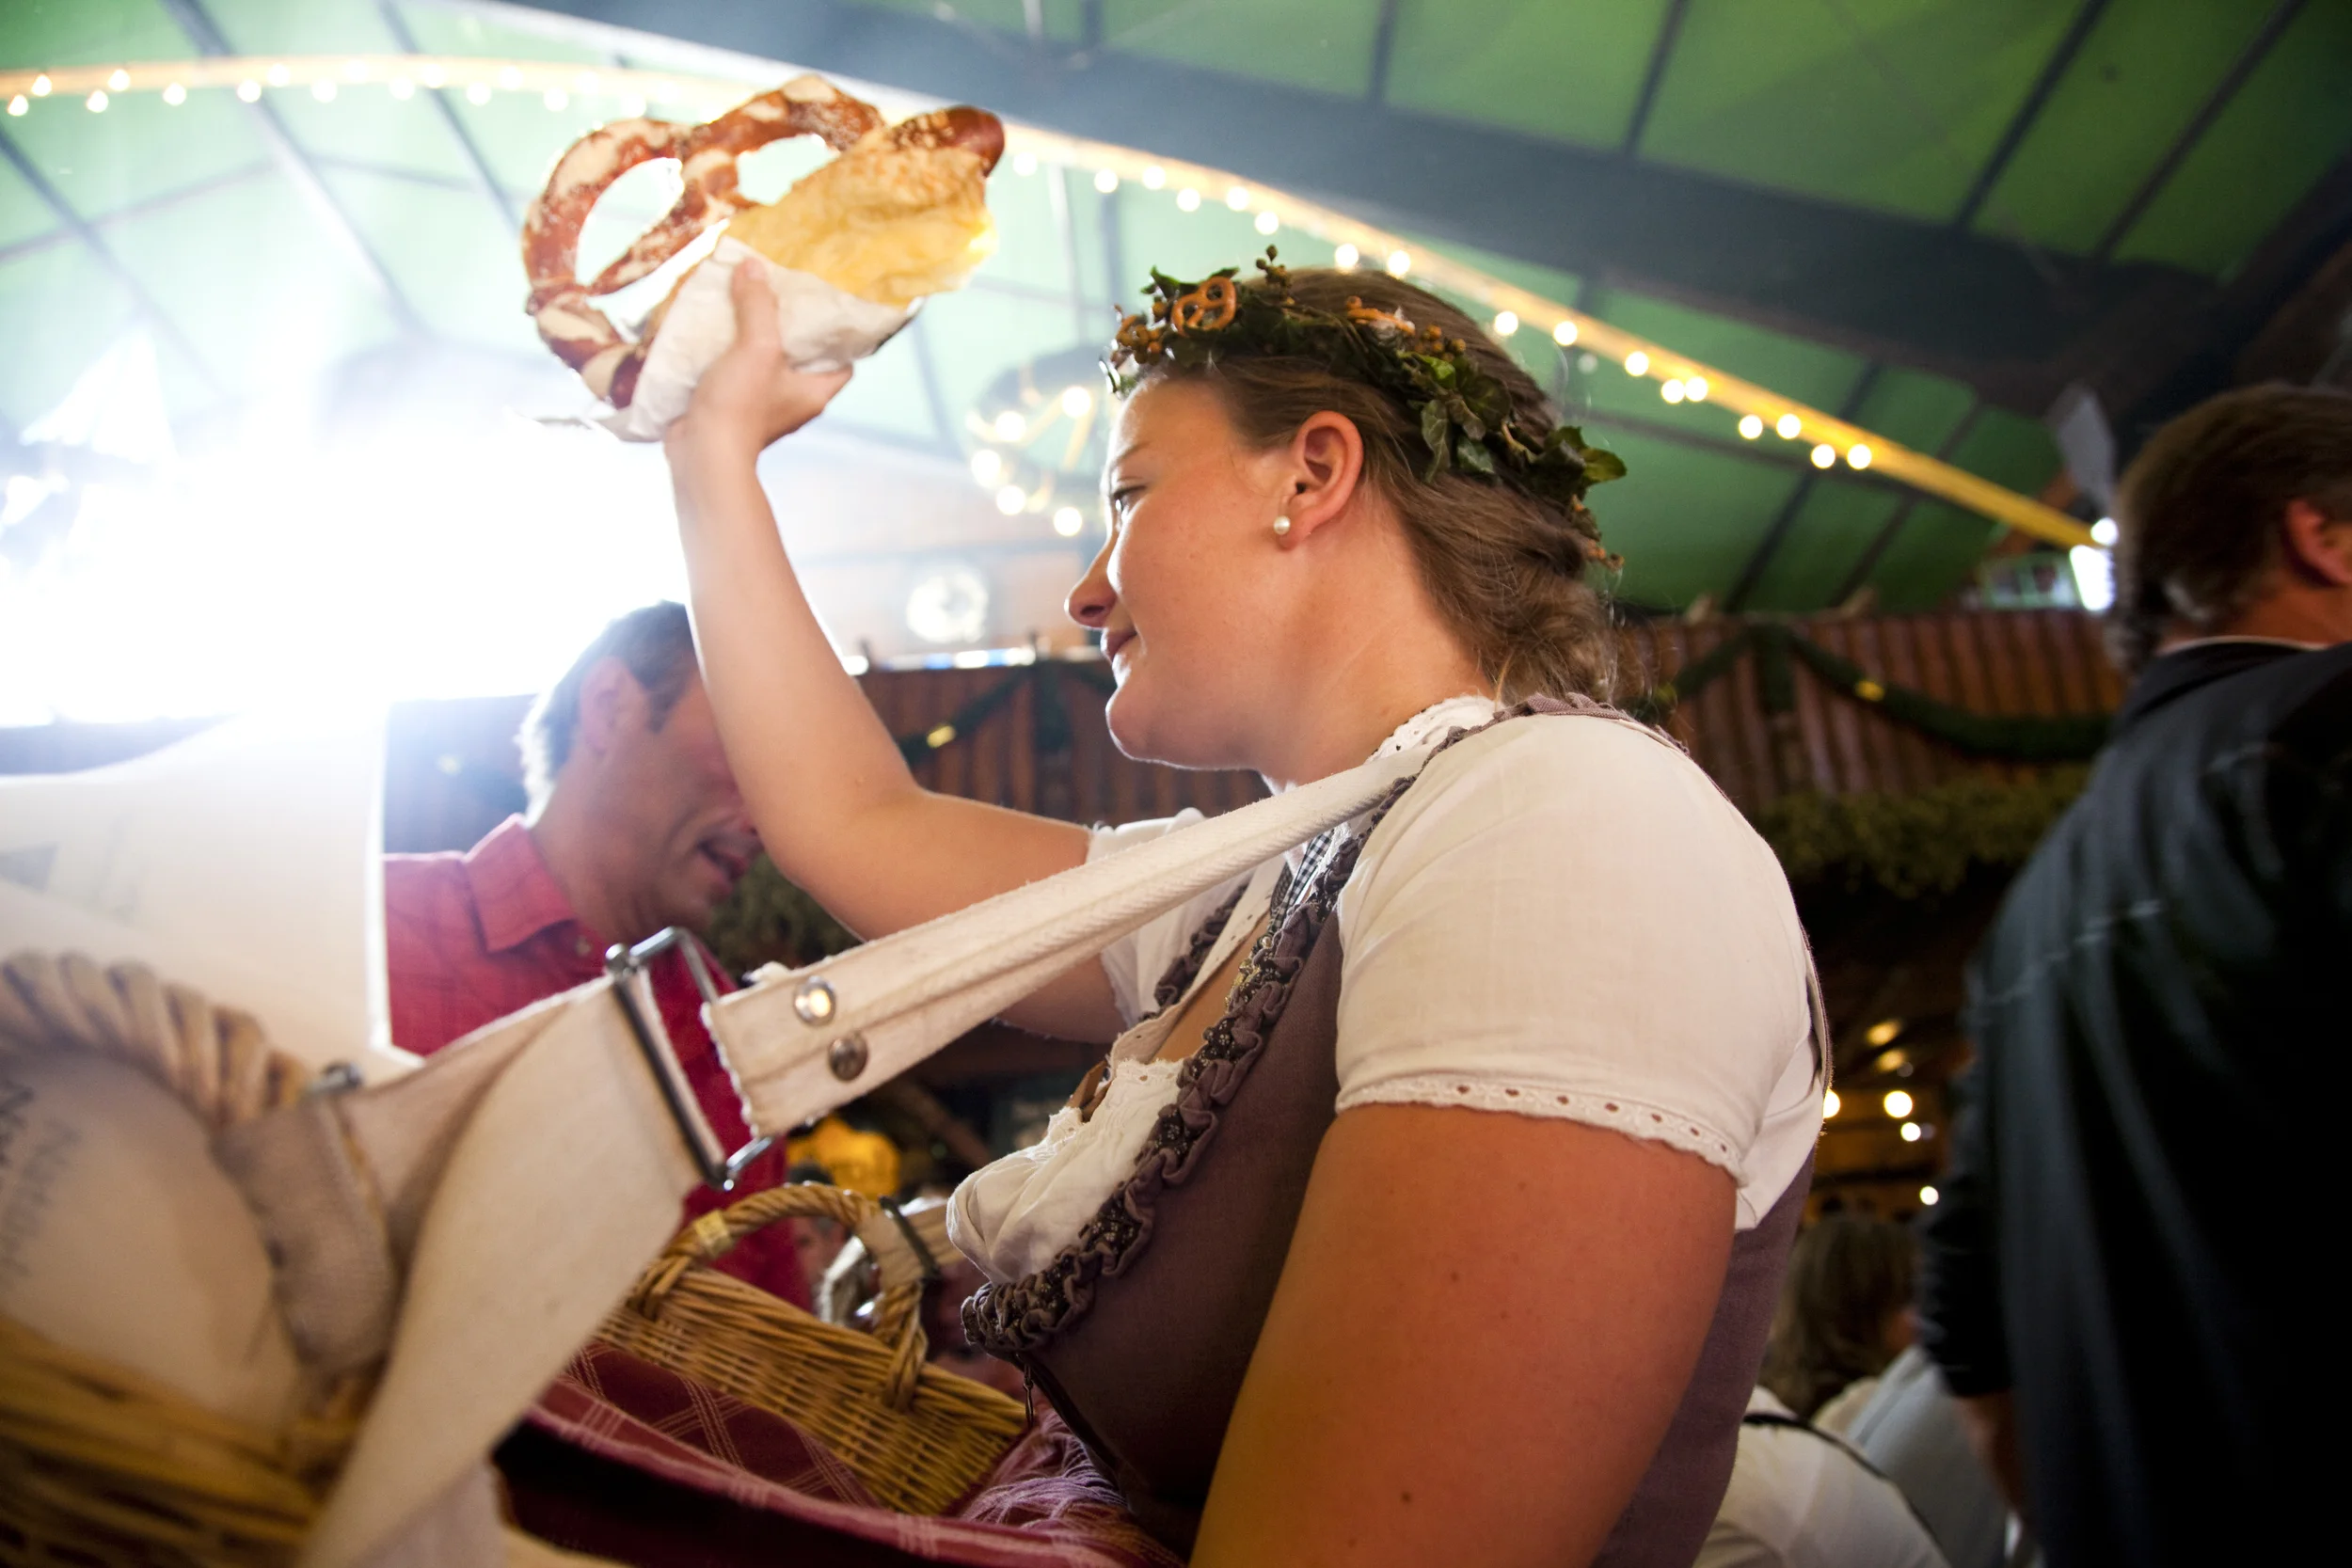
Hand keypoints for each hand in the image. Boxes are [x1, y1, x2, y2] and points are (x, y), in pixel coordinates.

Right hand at [668, 261, 853, 461]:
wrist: (700, 453)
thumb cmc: (740, 406)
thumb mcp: (757, 347)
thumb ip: (758, 306)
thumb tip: (753, 267)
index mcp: (815, 391)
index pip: (843, 362)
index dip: (839, 336)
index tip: (824, 308)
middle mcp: (794, 401)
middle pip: (801, 357)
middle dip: (788, 328)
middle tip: (777, 296)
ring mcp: (763, 408)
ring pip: (765, 364)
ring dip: (753, 338)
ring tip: (743, 304)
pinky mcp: (734, 409)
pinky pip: (737, 374)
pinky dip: (728, 353)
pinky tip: (715, 330)